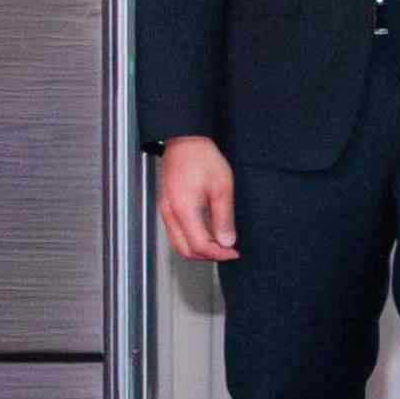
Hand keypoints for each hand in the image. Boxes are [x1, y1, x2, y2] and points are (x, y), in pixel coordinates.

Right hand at [152, 137, 231, 265]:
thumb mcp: (222, 188)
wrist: (185, 142)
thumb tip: (226, 242)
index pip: (199, 245)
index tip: (234, 252)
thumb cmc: (202, 159)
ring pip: (178, 244)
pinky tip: (207, 235)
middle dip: (207, 256)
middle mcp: (170, 213)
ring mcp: (165, 210)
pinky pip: (175, 233)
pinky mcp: (166, 207)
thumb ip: (223, 218)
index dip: (218, 254)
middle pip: (184, 250)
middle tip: (228, 252)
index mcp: (184, 209)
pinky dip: (191, 240)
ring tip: (220, 245)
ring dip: (198, 250)